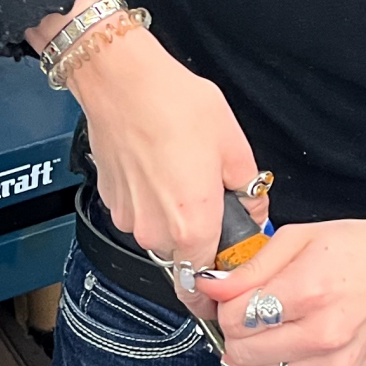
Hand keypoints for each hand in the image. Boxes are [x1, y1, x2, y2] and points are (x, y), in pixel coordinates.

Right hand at [37, 0, 260, 266]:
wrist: (121, 81)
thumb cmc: (174, 105)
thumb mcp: (233, 145)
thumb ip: (249, 189)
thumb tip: (254, 208)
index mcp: (192, 224)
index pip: (202, 284)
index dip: (217, 281)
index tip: (227, 269)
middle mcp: (155, 230)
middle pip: (183, 256)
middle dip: (200, 237)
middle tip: (213, 202)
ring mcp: (128, 217)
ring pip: (160, 234)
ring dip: (174, 217)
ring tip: (184, 174)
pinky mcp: (111, 200)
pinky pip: (140, 213)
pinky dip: (152, 201)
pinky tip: (161, 167)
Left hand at [197, 214, 365, 365]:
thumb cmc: (361, 249)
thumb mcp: (300, 238)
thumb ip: (251, 267)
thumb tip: (210, 288)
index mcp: (310, 290)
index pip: (234, 318)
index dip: (225, 305)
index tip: (235, 294)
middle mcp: (324, 334)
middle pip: (241, 353)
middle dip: (236, 332)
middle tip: (250, 312)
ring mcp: (336, 363)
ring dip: (253, 356)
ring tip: (270, 329)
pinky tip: (297, 342)